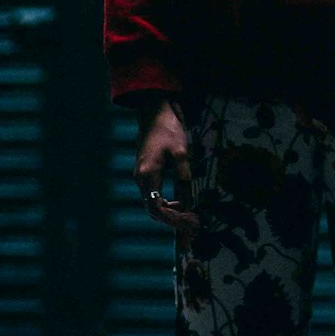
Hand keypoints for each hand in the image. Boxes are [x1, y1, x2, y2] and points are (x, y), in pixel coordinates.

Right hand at [132, 98, 199, 242]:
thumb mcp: (181, 153)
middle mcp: (141, 179)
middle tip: (194, 224)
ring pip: (153, 204)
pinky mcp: (145, 173)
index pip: (157, 209)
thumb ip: (184, 178)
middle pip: (154, 210)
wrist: (154, 111)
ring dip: (171, 213)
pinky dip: (167, 204)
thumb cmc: (168, 129)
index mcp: (148, 175)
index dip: (174, 220)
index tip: (191, 223)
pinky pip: (154, 196)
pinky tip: (181, 203)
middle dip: (174, 220)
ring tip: (190, 216)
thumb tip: (188, 202)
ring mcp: (141, 176)